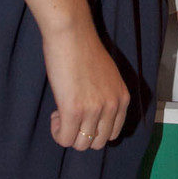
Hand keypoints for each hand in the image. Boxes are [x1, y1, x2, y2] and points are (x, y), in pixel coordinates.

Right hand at [43, 17, 129, 150]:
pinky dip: (57, 132)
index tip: (82, 116)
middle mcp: (112, 106)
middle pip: (98, 143)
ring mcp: (94, 110)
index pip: (113, 134)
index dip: (94, 129)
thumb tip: (91, 117)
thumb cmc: (84, 50)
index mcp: (122, 98)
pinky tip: (55, 115)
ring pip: (81, 145)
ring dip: (68, 134)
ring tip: (61, 114)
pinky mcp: (74, 110)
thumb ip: (104, 97)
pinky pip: (65, 139)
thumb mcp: (107, 77)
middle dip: (81, 135)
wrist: (72, 34)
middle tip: (69, 116)